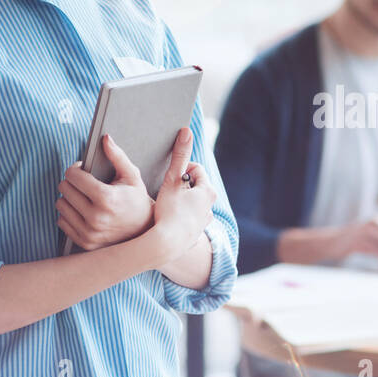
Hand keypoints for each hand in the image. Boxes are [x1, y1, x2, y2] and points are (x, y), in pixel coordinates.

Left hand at [55, 134, 152, 250]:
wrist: (145, 231)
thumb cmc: (137, 200)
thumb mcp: (132, 176)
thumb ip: (117, 156)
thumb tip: (105, 138)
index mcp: (107, 198)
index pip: (73, 176)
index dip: (76, 168)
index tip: (82, 169)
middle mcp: (96, 217)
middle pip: (64, 188)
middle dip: (72, 181)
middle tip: (83, 182)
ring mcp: (89, 232)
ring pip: (60, 205)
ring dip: (69, 198)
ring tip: (84, 197)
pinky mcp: (84, 242)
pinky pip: (61, 221)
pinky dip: (69, 214)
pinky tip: (82, 211)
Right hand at [149, 127, 216, 261]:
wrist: (167, 245)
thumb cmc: (169, 211)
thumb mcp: (172, 180)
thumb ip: (179, 156)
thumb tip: (187, 131)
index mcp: (208, 191)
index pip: (195, 169)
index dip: (179, 171)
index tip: (169, 180)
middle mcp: (211, 206)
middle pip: (194, 186)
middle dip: (180, 186)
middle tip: (166, 193)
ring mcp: (204, 221)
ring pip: (191, 202)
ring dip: (180, 201)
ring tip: (166, 208)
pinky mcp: (196, 233)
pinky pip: (188, 218)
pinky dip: (179, 216)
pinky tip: (168, 221)